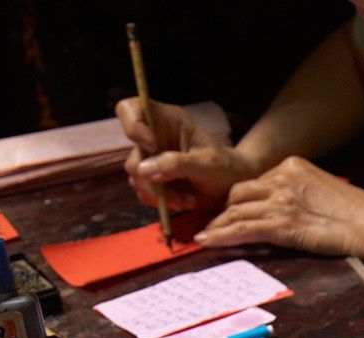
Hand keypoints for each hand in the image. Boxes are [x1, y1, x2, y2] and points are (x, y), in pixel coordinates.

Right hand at [116, 97, 258, 214]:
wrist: (232, 187)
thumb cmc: (225, 167)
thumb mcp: (207, 164)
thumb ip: (177, 164)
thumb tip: (143, 169)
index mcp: (167, 120)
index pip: (130, 109)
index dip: (132, 126)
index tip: (151, 146)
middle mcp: (154, 136)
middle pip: (132, 154)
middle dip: (152, 178)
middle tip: (175, 192)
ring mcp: (151, 158)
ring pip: (136, 176)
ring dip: (160, 194)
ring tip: (187, 200)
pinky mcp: (152, 177)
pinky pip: (143, 191)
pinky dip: (161, 201)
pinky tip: (182, 202)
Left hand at [198, 157, 363, 258]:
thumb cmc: (360, 217)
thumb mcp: (325, 194)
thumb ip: (303, 196)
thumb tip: (294, 212)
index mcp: (293, 166)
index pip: (257, 182)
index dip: (242, 199)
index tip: (232, 211)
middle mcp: (282, 178)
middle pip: (239, 193)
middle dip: (225, 210)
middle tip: (215, 226)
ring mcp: (280, 200)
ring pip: (235, 211)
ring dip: (217, 226)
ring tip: (204, 237)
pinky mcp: (281, 223)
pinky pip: (241, 229)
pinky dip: (220, 236)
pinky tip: (206, 242)